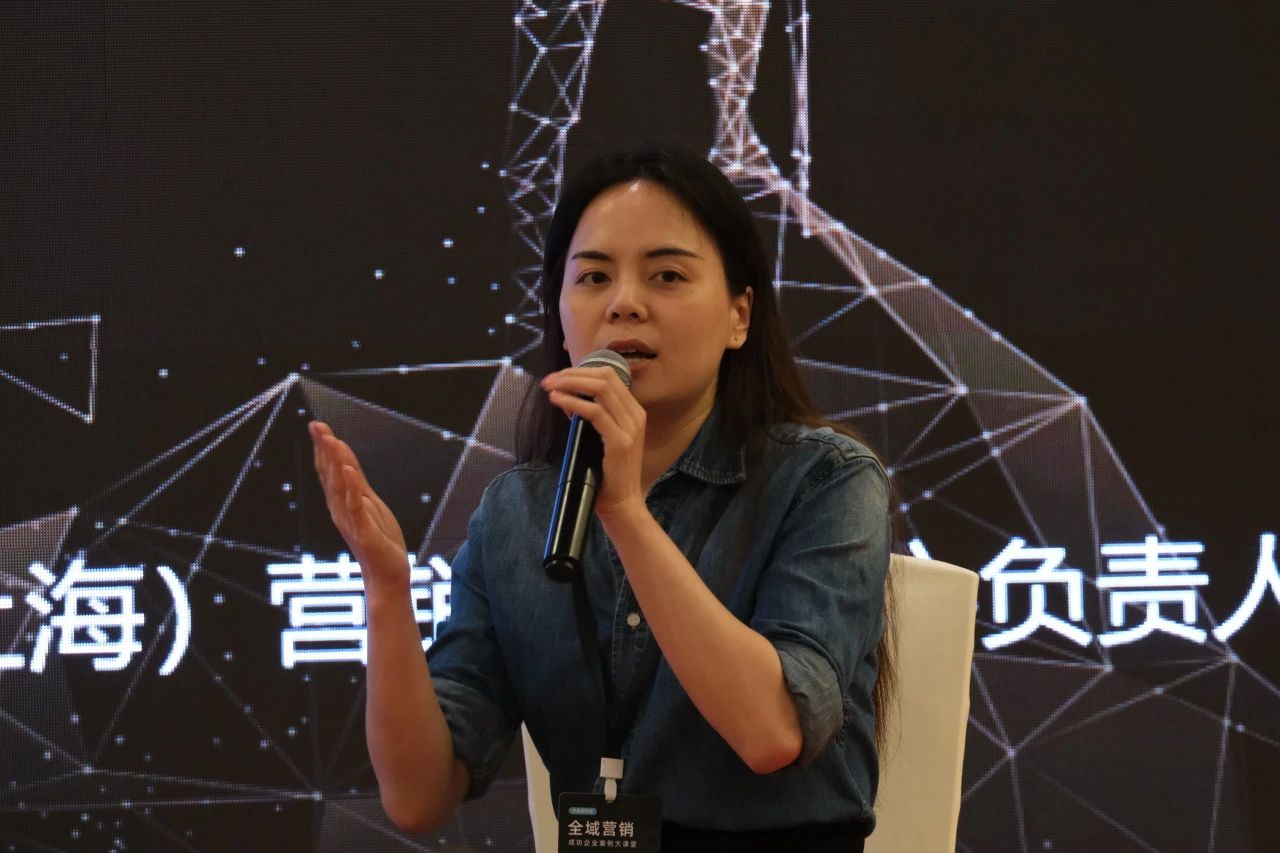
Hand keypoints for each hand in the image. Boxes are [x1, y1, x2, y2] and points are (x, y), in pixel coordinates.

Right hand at [309, 420, 409, 593]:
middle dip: (323, 449)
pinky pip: (355, 505)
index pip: (329, 471)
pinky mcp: (363, 530)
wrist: (388, 573)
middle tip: (316, 425)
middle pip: (329, 474)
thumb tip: (346, 463)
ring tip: (331, 440)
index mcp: (342, 503)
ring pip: (339, 486)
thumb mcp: (368, 506)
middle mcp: (340, 509)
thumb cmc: (380, 540)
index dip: (323, 448)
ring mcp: (350, 519)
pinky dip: (351, 486)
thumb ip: (357, 486)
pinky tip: (347, 469)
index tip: (317, 427)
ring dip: (334, 461)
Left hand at [540, 366, 646, 517]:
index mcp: (633, 412)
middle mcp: (635, 415)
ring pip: (600, 388)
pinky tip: (557, 400)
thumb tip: (566, 398)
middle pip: (605, 377)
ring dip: (570, 384)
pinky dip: (573, 402)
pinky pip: (595, 412)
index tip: (559, 376)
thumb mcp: (601, 438)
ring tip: (550, 387)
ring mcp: (630, 427)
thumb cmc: (608, 474)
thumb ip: (590, 417)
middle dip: (573, 373)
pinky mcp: (620, 441)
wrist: (622, 504)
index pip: (609, 376)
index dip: (581, 371)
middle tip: (549, 379)